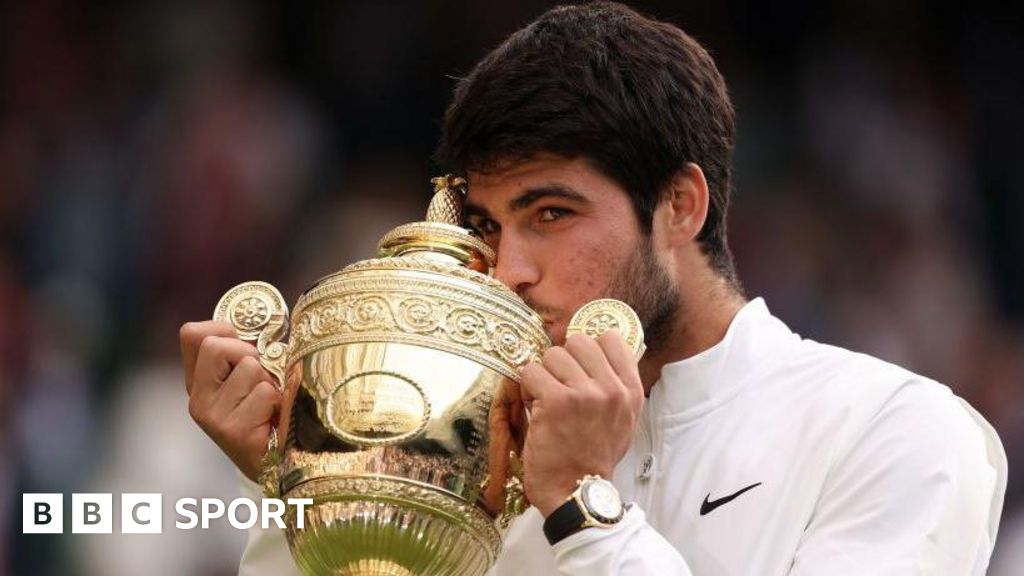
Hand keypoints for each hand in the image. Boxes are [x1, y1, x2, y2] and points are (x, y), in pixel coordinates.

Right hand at [179, 321, 280, 481]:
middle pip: (216, 345)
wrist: (276, 463)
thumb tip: (265, 323)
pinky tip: (273, 419)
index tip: (245, 345)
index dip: (223, 329)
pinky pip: (264, 392)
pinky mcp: (232, 430)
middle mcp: (197, 398)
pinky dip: (277, 400)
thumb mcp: (252, 377)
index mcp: (199, 380)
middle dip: (249, 354)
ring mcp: (211, 415)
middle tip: (263, 378)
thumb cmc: (268, 412)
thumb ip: (246, 351)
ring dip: (269, 380)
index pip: (191, 334)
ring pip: (248, 367)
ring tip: (270, 403)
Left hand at [519, 330, 643, 516]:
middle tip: (558, 386)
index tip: (578, 365)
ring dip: (543, 375)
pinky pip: (531, 371)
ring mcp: (585, 393)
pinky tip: (535, 408)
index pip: (611, 338)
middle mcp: (612, 388)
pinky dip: (526, 389)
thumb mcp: (622, 420)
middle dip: (562, 361)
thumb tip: (599, 349)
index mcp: (631, 391)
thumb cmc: (594, 457)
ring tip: (546, 400)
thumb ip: (615, 385)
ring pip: (552, 354)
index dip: (588, 348)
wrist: (576, 492)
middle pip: (578, 341)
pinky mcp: (556, 400)